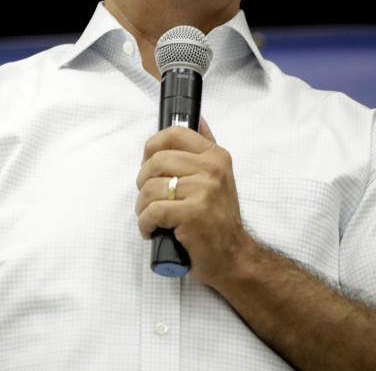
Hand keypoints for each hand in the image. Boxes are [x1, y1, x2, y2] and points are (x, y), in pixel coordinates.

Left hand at [135, 119, 250, 285]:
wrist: (233, 257)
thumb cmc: (218, 219)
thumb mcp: (219, 176)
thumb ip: (205, 147)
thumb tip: (199, 118)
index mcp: (215, 156)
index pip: (173, 134)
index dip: (152, 148)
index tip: (150, 166)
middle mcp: (211, 169)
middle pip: (155, 161)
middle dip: (143, 183)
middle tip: (150, 199)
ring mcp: (203, 191)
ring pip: (149, 188)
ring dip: (142, 207)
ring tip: (153, 218)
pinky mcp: (192, 214)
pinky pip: (151, 211)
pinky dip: (145, 224)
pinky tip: (153, 230)